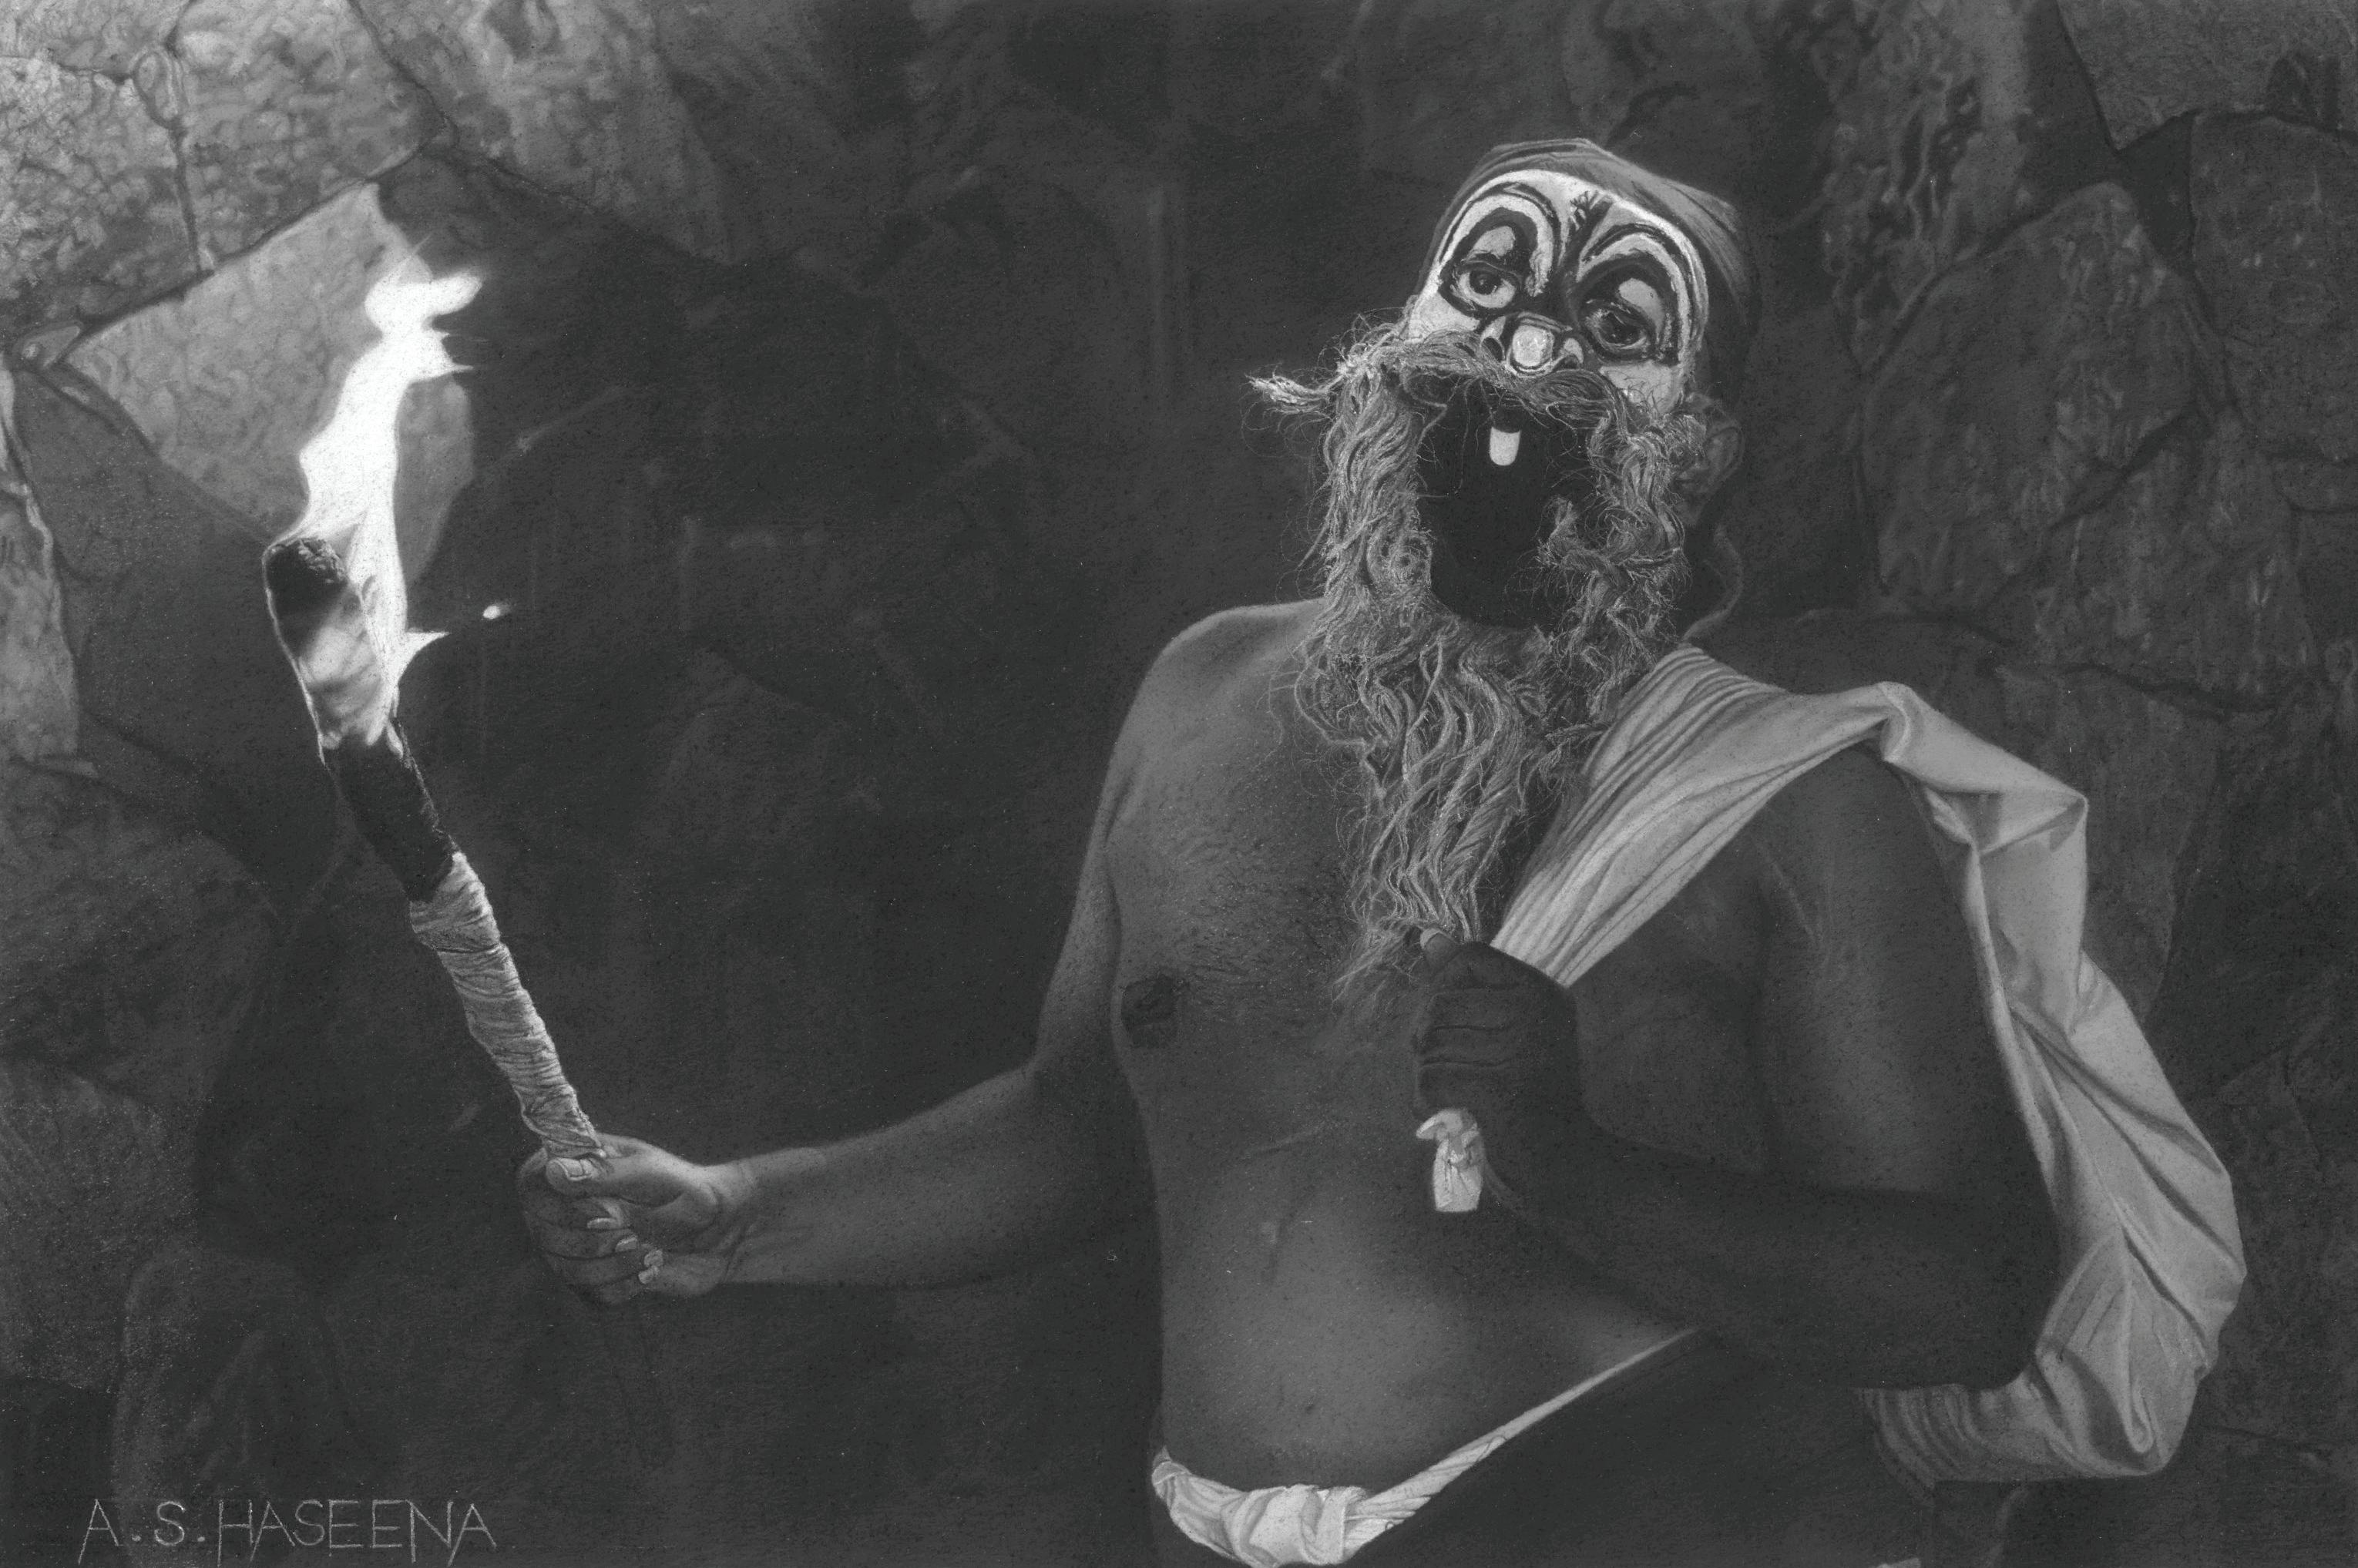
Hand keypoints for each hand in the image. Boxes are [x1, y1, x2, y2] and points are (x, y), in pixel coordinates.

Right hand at [518, 1135, 748, 1303]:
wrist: (716, 1227)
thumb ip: (604, 1174)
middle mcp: (561, 1208)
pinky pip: (592, 1296)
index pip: (532, 1185)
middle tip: (634, 1231)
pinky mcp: (592, 1280)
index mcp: (571, 1167)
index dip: (562, 1207)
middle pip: (545, 1236)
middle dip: (596, 1240)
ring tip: (650, 1248)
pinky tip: (651, 1268)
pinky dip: (626, 1285)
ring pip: (568, 1270)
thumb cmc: (682, 1188)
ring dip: (616, 1264)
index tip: (609, 1213)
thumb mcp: (650, 1174)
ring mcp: (573, 1246)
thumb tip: (553, 1170)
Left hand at [1411, 936, 1586, 1203]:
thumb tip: (1428, 938)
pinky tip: (1448, 1112)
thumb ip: (1466, 987)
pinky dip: (1427, 1103)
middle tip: (1451, 1069)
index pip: (1468, 957)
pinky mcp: (1498, 1088)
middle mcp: (1535, 1011)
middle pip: (1438, 1005)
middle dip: (1428, 1043)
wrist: (1564, 1165)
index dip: (1444, 988)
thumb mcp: (1505, 1030)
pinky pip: (1431, 1081)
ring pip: (1430, 1047)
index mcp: (1539, 991)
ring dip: (1429, 1076)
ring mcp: (1519, 1049)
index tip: (1455, 1024)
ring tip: (1455, 1095)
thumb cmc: (1527, 1097)